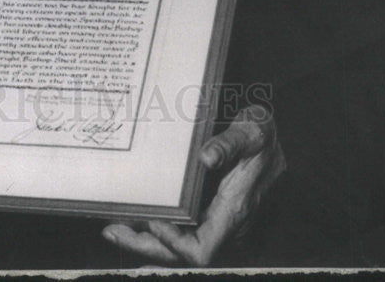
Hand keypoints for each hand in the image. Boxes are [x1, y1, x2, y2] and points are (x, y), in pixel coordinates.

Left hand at [102, 104, 284, 265]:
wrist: (273, 136)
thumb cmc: (263, 134)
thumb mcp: (253, 130)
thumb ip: (231, 142)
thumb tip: (206, 157)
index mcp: (235, 210)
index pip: (202, 250)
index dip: (174, 244)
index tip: (154, 221)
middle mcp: (224, 224)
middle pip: (182, 254)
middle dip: (145, 246)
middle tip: (112, 231)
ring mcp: (216, 221)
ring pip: (178, 245)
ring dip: (145, 238)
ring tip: (113, 225)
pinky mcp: (209, 213)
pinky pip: (181, 230)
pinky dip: (155, 226)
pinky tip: (133, 213)